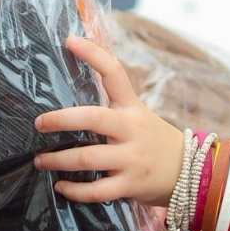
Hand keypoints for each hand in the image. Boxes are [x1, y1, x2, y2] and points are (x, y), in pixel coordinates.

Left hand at [33, 37, 185, 204]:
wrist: (190, 172)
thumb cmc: (153, 139)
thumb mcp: (138, 114)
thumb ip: (112, 105)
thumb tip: (70, 88)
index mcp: (132, 107)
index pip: (114, 73)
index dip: (93, 54)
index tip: (70, 40)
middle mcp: (132, 129)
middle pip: (93, 118)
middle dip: (61, 120)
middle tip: (39, 123)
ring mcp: (132, 158)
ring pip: (89, 158)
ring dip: (59, 160)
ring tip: (41, 160)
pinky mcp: (130, 184)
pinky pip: (97, 190)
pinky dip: (75, 190)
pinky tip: (61, 186)